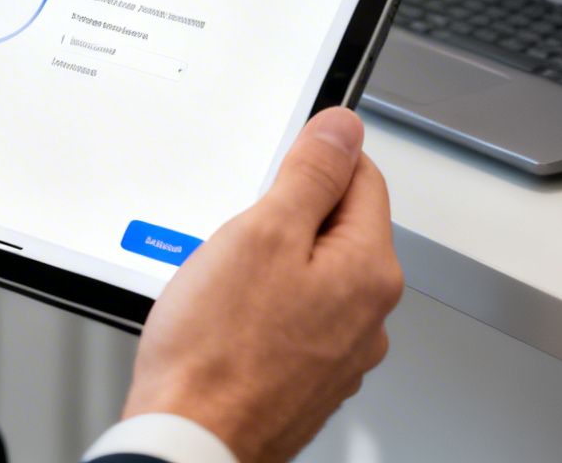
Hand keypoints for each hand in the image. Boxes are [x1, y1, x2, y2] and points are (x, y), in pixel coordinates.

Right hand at [123, 107, 401, 462]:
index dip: (311, 161)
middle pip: (336, 227)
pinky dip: (261, 311)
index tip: (274, 170)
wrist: (192, 441)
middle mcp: (369, 316)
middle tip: (236, 240)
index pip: (362, 177)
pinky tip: (226, 324)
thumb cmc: (217, 354)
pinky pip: (291, 319)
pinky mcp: (309, 378)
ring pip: (310, 276)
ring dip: (270, 268)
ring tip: (225, 289)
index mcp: (369, 271)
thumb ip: (310, 173)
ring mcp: (341, 353)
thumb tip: (344, 129)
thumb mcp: (261, 233)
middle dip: (284, 220)